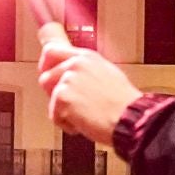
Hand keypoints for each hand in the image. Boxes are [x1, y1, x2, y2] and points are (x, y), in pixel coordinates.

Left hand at [39, 29, 142, 146]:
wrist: (130, 118)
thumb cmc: (124, 104)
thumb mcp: (107, 74)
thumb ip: (85, 70)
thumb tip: (73, 75)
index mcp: (86, 57)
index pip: (52, 50)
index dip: (45, 63)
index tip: (45, 70)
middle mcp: (75, 65)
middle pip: (45, 76)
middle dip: (53, 93)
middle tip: (70, 103)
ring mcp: (67, 80)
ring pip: (50, 98)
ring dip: (63, 110)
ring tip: (83, 114)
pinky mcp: (62, 98)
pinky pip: (54, 115)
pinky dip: (67, 124)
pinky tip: (84, 122)